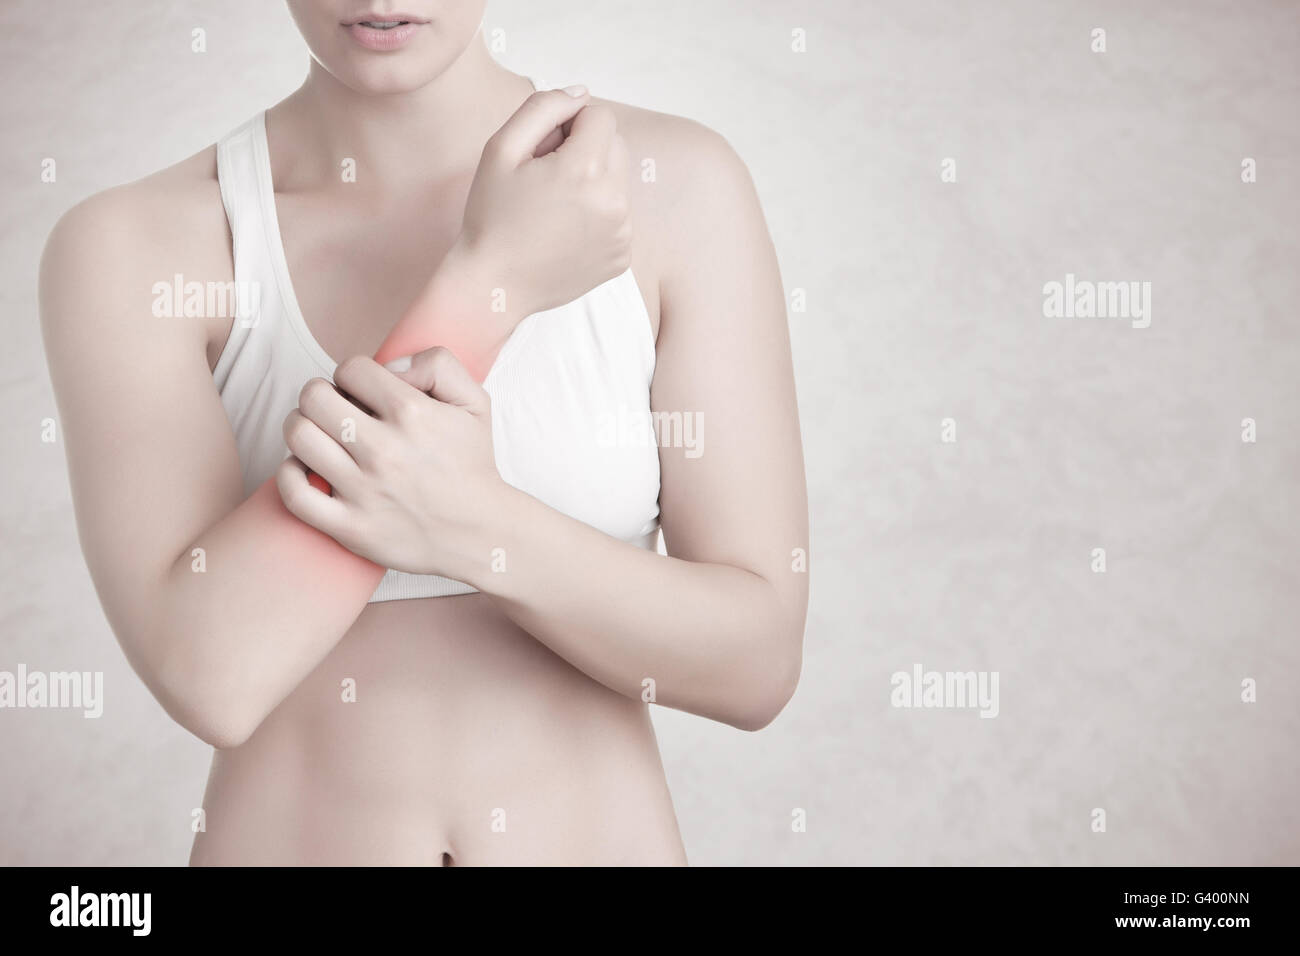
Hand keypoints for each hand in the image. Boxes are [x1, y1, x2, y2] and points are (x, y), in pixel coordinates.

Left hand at [276, 347, 506, 578]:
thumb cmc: (472, 466)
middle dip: (321, 395)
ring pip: (299, 436)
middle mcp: (385, 450)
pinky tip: (306, 468)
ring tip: (320, 435)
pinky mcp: (350, 528)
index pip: (350, 369)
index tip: (362, 393)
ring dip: (301, 426)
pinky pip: (294, 492)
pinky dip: (289, 473)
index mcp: (413, 414)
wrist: (481, 533)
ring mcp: (364, 491)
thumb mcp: (476, 403)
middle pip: (314, 397)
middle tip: (335, 410)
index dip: (353, 375)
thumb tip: (390, 367)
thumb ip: (439, 364)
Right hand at [456, 87, 632, 318]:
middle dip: (585, 150)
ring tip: (553, 208)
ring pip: (618, 180)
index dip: (569, 124)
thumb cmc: (491, 216)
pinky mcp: (622, 256)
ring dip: (592, 182)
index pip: (600, 115)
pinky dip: (597, 215)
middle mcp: (614, 201)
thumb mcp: (501, 149)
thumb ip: (543, 108)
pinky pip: (618, 216)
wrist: (494, 285)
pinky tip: (564, 232)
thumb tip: (581, 94)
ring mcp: (622, 232)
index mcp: (586, 169)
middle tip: (546, 178)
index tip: (543, 150)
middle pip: (615, 145)